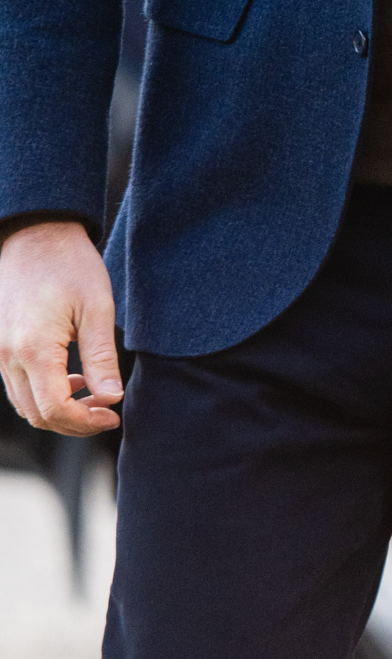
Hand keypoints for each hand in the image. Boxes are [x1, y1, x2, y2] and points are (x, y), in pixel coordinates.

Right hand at [0, 220, 121, 434]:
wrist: (35, 234)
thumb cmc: (70, 265)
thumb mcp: (98, 308)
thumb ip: (101, 358)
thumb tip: (111, 398)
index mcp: (33, 348)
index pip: (54, 409)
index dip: (86, 422)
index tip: (113, 415)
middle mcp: (7, 355)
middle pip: (36, 415)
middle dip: (73, 423)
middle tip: (106, 412)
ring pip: (23, 404)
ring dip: (58, 411)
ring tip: (92, 397)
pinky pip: (16, 385)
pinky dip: (42, 394)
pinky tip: (70, 378)